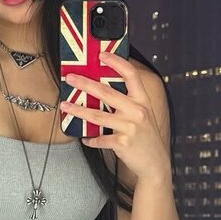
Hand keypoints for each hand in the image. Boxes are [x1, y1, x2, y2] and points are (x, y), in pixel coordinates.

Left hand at [61, 52, 169, 181]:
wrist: (155, 164)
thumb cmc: (146, 138)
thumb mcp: (143, 115)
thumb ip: (128, 102)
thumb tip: (103, 90)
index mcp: (142, 101)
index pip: (131, 74)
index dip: (116, 62)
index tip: (102, 55)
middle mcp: (137, 111)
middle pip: (107, 93)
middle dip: (85, 84)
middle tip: (70, 78)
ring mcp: (130, 127)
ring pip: (97, 116)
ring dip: (78, 110)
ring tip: (65, 105)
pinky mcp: (122, 143)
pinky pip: (99, 139)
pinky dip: (89, 139)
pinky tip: (84, 137)